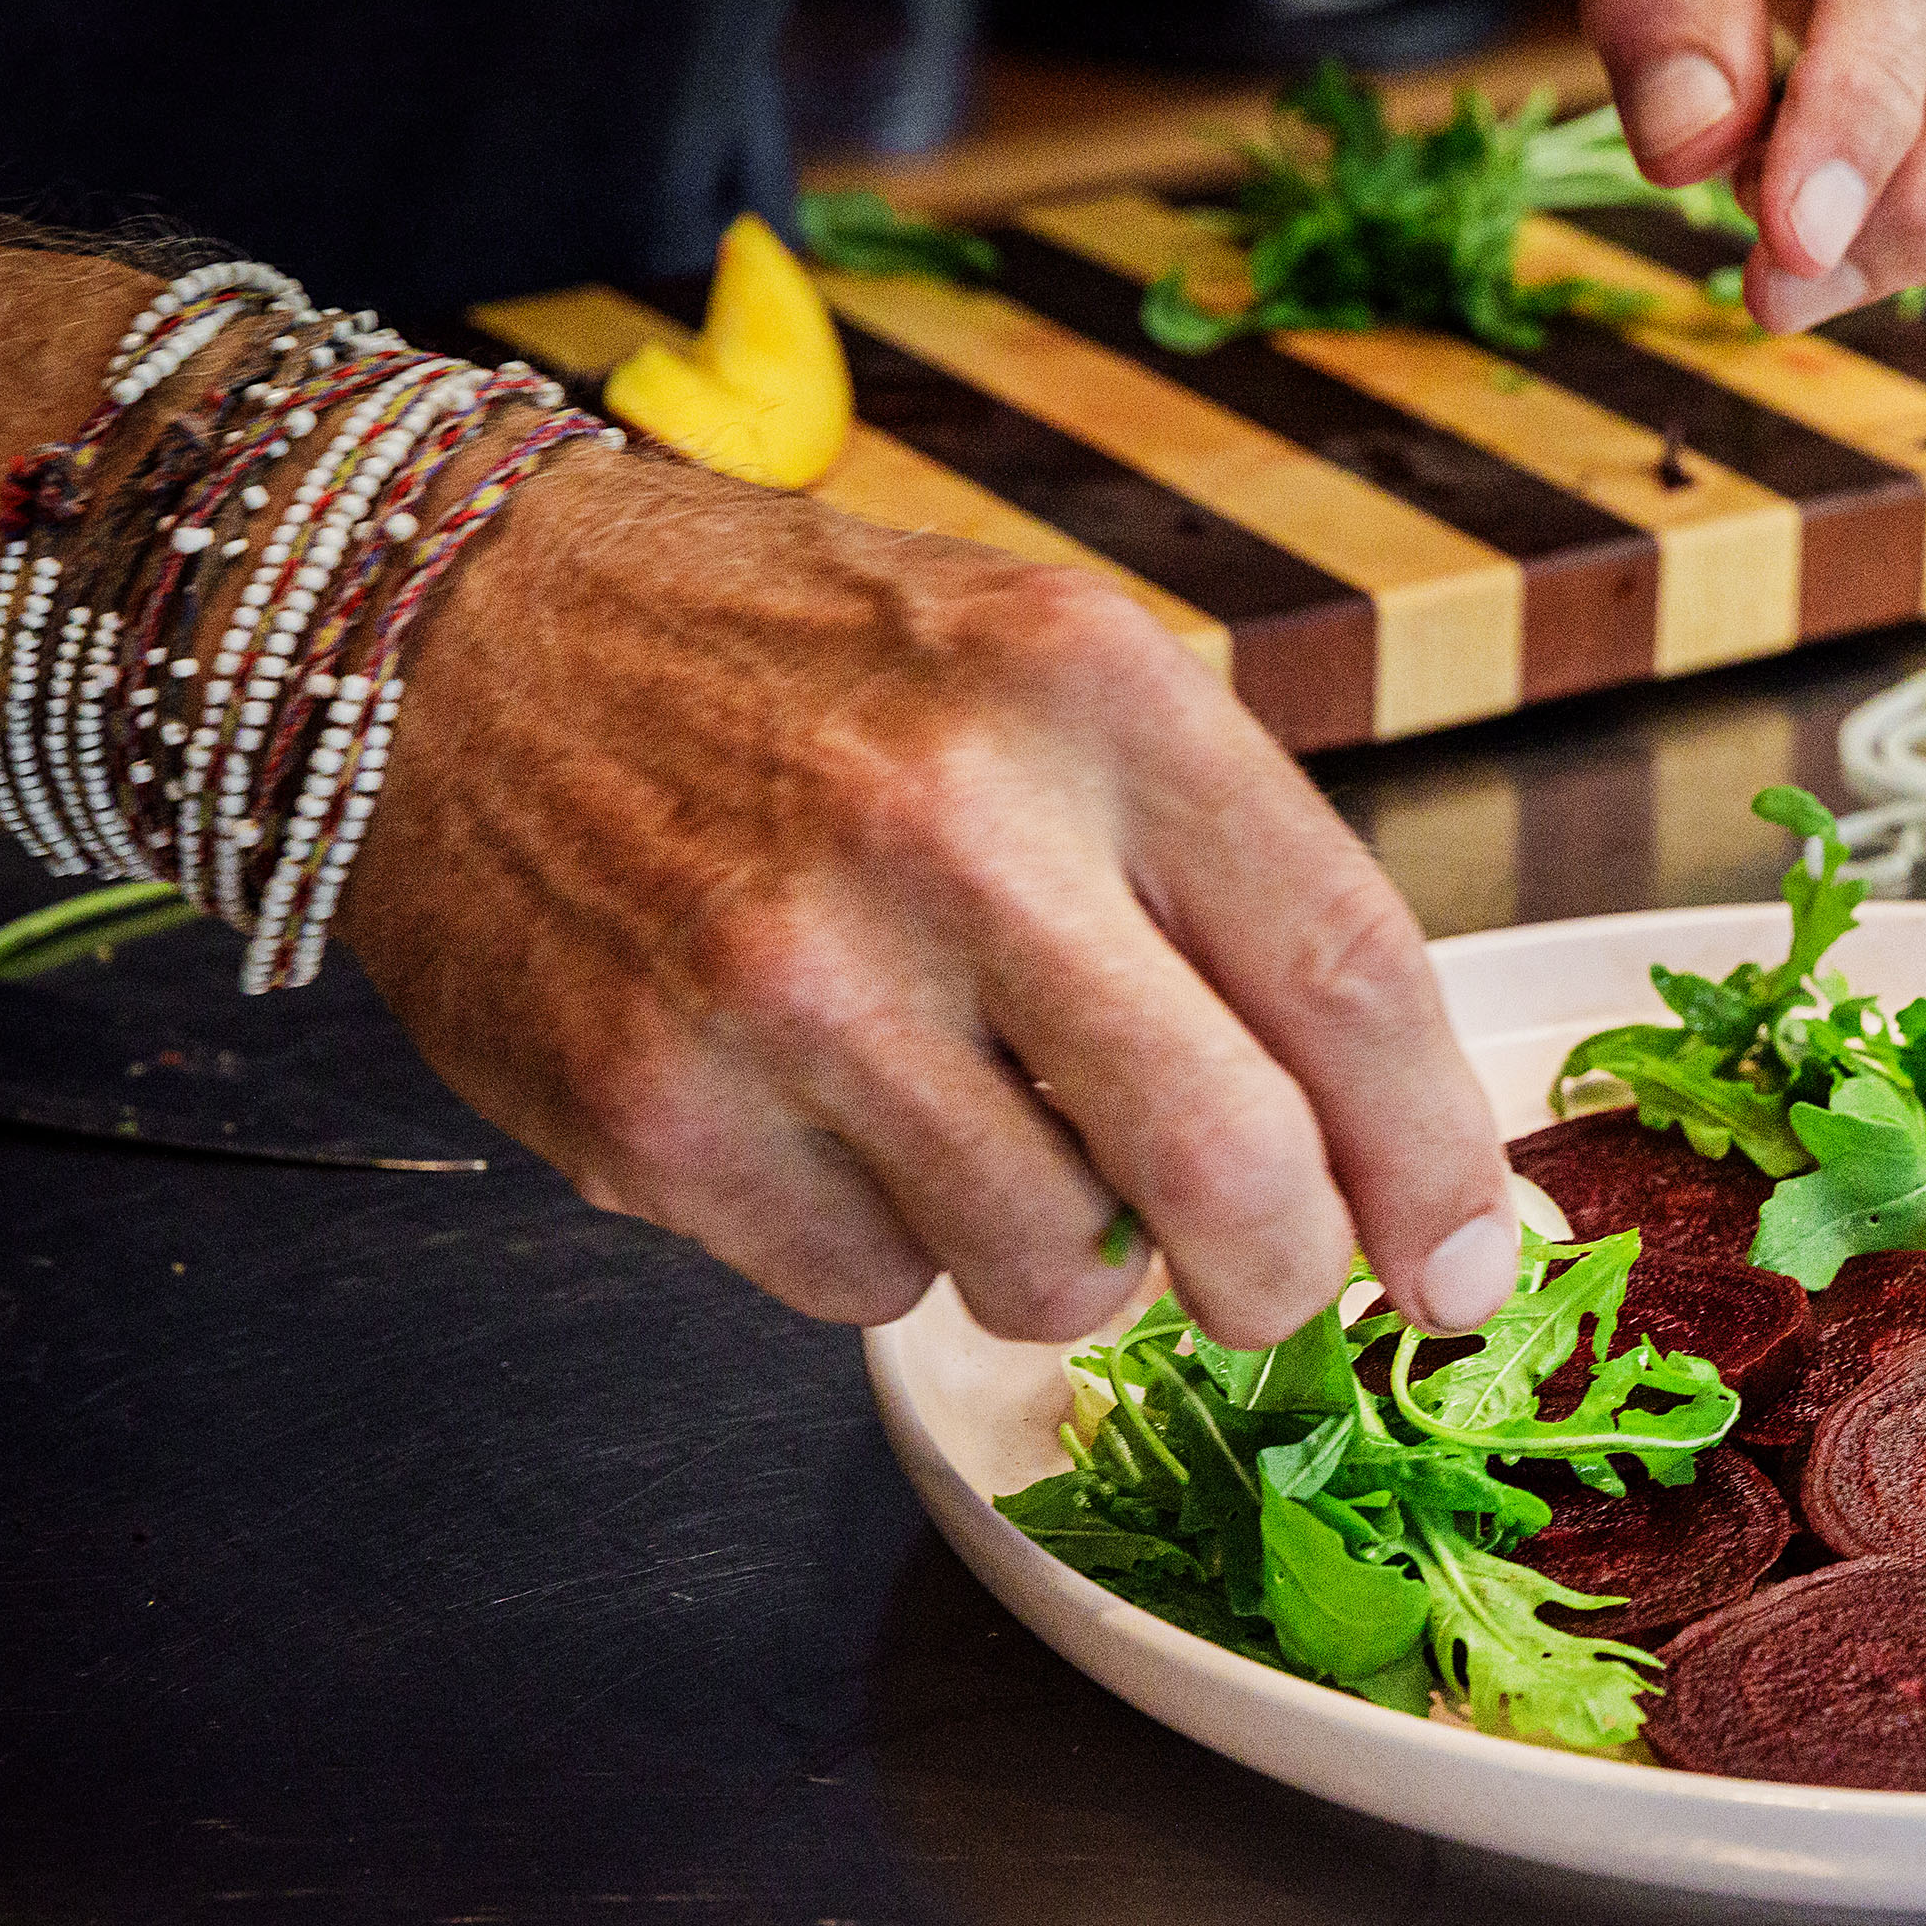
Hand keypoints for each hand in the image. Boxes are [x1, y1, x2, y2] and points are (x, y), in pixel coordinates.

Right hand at [342, 449, 1520, 1345]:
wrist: (451, 636)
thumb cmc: (803, 669)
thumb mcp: (1054, 677)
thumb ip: (1227, 885)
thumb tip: (1403, 1152)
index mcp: (1094, 694)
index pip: (1349, 973)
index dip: (1438, 1157)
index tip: (1475, 1264)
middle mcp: (952, 829)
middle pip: (1233, 1165)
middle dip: (1285, 1273)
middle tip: (1269, 1282)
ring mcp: (791, 979)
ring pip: (1056, 1266)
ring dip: (1065, 1250)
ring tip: (983, 1121)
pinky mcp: (658, 1109)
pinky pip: (873, 1289)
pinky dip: (891, 1246)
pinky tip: (830, 1118)